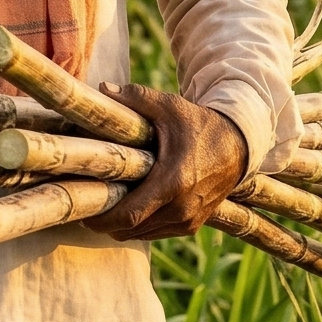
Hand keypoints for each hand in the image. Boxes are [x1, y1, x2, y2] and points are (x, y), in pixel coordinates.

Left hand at [84, 83, 247, 240]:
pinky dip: (141, 225)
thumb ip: (136, 98)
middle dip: (106, 222)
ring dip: (122, 225)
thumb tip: (102, 86)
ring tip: (105, 206)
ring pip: (142, 234)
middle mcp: (182, 208)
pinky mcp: (192, 225)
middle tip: (86, 207)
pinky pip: (157, 232)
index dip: (101, 218)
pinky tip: (129, 207)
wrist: (239, 145)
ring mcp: (189, 220)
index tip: (81, 210)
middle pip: (130, 230)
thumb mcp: (170, 107)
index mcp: (173, 182)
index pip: (128, 215)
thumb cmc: (200, 124)